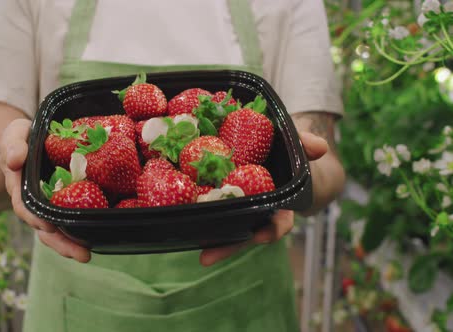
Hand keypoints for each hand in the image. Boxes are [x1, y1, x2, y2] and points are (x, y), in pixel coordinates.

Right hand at [0, 119, 90, 262]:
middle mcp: (30, 202)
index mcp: (17, 185)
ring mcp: (43, 207)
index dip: (35, 217)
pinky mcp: (57, 205)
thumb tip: (15, 160)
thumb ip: (13, 144)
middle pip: (41, 227)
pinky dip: (75, 232)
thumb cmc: (19, 139)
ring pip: (53, 231)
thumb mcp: (13, 134)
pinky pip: (64, 222)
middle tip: (81, 254)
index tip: (48, 226)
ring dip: (68, 245)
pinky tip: (92, 240)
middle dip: (59, 242)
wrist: (23, 146)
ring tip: (86, 255)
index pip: (24, 206)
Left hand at [199, 131, 328, 266]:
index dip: (272, 230)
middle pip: (244, 233)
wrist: (278, 156)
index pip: (280, 221)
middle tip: (207, 257)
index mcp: (281, 203)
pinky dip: (199, 216)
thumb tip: (319, 146)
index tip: (261, 235)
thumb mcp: (298, 150)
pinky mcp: (224, 201)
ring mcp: (241, 210)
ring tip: (194, 251)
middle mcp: (259, 212)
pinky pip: (212, 210)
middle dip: (228, 247)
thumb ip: (306, 147)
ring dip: (211, 240)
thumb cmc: (288, 157)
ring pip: (226, 228)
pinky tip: (180, 219)